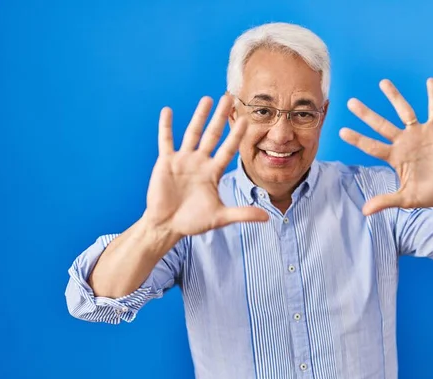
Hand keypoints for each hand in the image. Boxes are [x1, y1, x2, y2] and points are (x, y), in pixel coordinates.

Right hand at [143, 95, 268, 236]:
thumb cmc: (193, 221)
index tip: (246, 120)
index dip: (236, 135)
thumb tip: (267, 217)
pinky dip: (166, 126)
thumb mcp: (220, 217)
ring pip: (193, 133)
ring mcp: (183, 160)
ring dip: (199, 116)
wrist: (167, 225)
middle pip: (212, 135)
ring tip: (207, 99)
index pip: (228, 149)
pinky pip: (166, 141)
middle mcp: (200, 162)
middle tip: (229, 98)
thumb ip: (243, 214)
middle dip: (220, 117)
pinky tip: (168, 111)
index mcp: (213, 172)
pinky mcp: (165, 162)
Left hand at [340, 78, 432, 215]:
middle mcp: (403, 142)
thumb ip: (386, 201)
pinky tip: (430, 81)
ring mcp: (418, 135)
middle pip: (381, 125)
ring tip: (383, 82)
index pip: (371, 146)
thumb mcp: (407, 200)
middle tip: (350, 102)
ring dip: (394, 97)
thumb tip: (365, 212)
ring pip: (404, 112)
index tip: (341, 131)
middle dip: (366, 114)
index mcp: (394, 157)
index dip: (357, 139)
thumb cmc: (430, 194)